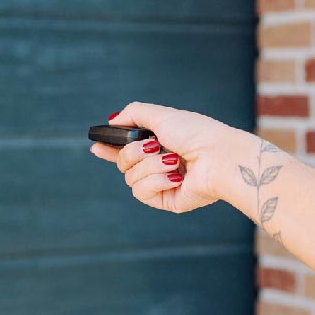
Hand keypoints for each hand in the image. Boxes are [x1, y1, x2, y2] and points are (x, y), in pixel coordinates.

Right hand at [88, 101, 245, 213]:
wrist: (219, 157)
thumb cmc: (196, 134)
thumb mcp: (161, 115)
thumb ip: (134, 114)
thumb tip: (113, 120)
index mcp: (160, 143)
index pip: (127, 149)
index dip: (109, 149)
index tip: (96, 145)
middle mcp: (160, 163)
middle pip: (122, 163)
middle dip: (134, 152)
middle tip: (154, 146)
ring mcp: (162, 183)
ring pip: (129, 177)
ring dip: (150, 165)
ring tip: (173, 160)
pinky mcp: (166, 200)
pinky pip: (141, 192)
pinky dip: (156, 181)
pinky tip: (174, 176)